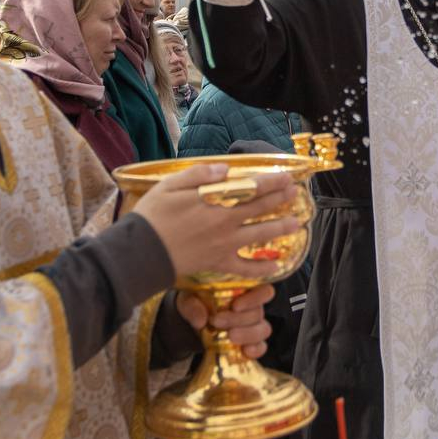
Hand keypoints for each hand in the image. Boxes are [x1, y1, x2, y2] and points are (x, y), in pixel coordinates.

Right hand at [133, 164, 300, 281]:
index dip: (271, 182)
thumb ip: (199, 174)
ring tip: (296, 224)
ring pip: (260, 235)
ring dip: (280, 228)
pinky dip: (262, 269)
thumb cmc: (152, 216)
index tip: (286, 176)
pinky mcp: (219, 263)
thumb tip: (225, 169)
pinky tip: (276, 267)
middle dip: (280, 199)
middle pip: (260, 208)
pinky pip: (246, 268)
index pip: (250, 188)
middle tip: (295, 193)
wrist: (142, 252)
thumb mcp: (170, 186)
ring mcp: (225, 244)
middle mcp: (226, 222)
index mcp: (215, 201)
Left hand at [176, 284, 274, 358]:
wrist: (190, 326)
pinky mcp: (250, 344)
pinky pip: (261, 347)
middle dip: (238, 319)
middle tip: (217, 322)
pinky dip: (256, 349)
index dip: (255, 298)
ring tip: (230, 336)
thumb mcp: (188, 300)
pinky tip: (245, 351)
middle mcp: (252, 308)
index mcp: (244, 291)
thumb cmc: (195, 304)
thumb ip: (192, 305)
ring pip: (263, 329)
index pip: (263, 290)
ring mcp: (253, 327)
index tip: (235, 306)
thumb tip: (201, 320)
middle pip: (258, 313)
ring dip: (247, 334)